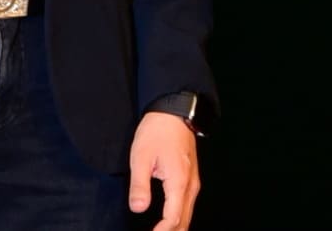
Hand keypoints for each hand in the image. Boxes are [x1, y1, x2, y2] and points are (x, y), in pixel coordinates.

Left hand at [128, 112, 200, 230]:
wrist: (174, 112)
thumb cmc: (156, 132)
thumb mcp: (141, 157)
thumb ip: (140, 185)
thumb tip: (138, 209)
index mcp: (179, 181)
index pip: (173, 217)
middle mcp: (190, 184)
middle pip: (184, 220)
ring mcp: (193, 181)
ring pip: (187, 214)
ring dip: (176, 228)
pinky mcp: (190, 177)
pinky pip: (187, 205)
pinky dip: (179, 218)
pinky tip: (168, 223)